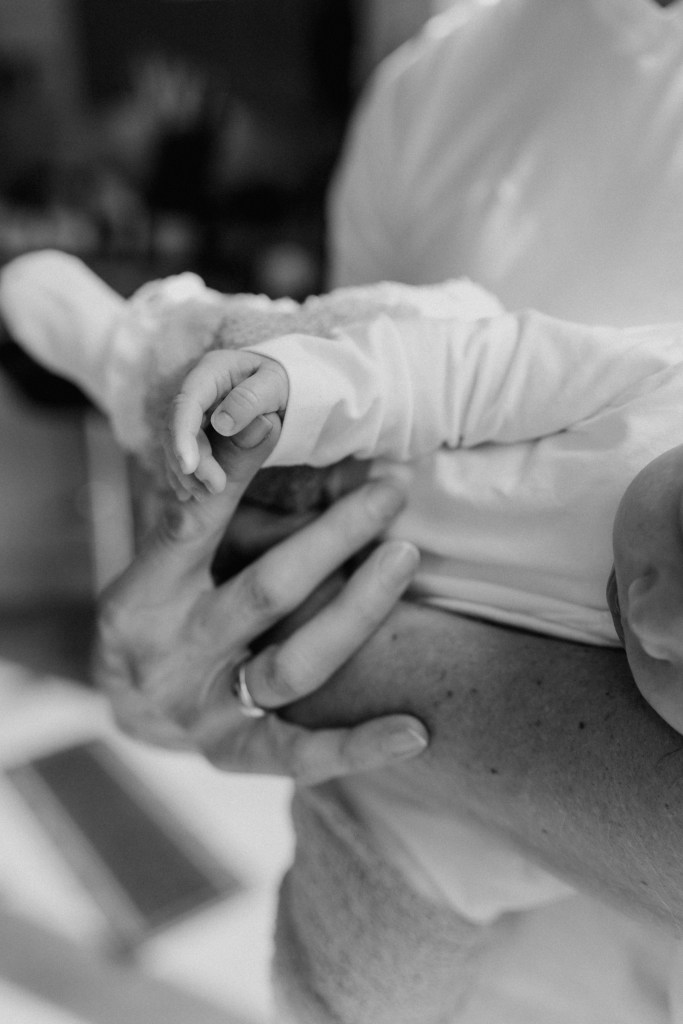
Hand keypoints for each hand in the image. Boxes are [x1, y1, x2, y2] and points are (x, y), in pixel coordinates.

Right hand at [94, 418, 427, 784]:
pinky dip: (359, 746)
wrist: (125, 704)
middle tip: (390, 490)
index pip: (192, 525)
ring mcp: (204, 710)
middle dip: (335, 537)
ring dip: (358, 610)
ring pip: (294, 665)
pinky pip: (301, 755)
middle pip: (266, 592)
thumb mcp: (165, 558)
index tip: (274, 420)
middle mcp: (173, 654)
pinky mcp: (235, 755)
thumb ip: (213, 513)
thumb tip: (265, 429)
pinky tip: (416, 732)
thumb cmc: (159, 610)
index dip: (232, 474)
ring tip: (406, 556)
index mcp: (145, 594)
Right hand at [167, 349, 288, 497]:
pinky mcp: (194, 428)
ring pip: (176, 443)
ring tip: (208, 494)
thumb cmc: (282, 382)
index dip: (182, 434)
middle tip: (216, 488)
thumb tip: (222, 423)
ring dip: (187, 473)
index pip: (187, 402)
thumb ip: (250, 400)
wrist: (284, 387)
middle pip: (178, 427)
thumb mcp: (275, 386)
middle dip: (192, 461)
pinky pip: (183, 452)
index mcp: (212, 371)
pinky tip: (197, 492)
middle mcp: (196, 389)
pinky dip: (187, 475)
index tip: (190, 467)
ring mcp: (193, 410)